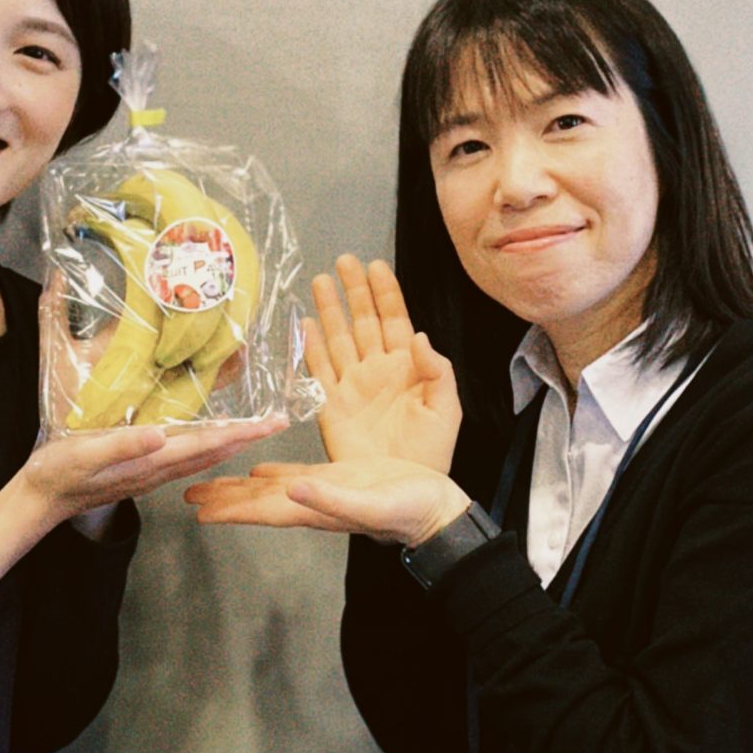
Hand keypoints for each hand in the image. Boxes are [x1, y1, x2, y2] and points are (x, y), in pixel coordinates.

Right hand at [23, 416, 286, 527]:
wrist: (42, 498)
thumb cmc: (59, 471)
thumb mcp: (86, 453)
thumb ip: (123, 445)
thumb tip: (161, 435)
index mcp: (152, 461)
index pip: (207, 445)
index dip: (241, 433)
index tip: (272, 423)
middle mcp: (158, 470)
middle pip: (213, 453)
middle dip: (246, 438)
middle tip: (278, 422)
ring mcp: (151, 474)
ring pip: (202, 458)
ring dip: (230, 443)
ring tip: (254, 429)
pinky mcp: (141, 472)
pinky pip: (185, 460)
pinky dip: (206, 447)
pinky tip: (208, 440)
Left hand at [185, 456, 470, 545]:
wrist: (440, 511)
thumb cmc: (411, 512)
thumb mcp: (372, 504)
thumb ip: (331, 500)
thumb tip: (291, 489)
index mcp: (314, 509)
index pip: (262, 510)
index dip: (230, 510)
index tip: (197, 512)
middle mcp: (312, 502)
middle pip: (257, 501)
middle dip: (224, 499)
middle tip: (188, 497)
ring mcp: (323, 490)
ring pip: (271, 487)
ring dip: (240, 487)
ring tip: (211, 485)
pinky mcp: (339, 477)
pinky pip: (296, 473)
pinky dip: (273, 471)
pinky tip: (259, 469)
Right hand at [309, 256, 460, 471]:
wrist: (408, 491)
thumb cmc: (432, 453)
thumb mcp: (447, 410)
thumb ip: (438, 372)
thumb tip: (419, 336)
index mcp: (408, 367)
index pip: (396, 319)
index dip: (386, 292)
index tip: (376, 265)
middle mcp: (378, 370)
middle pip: (363, 320)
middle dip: (354, 290)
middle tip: (344, 262)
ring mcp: (353, 386)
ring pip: (339, 338)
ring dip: (330, 310)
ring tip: (320, 281)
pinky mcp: (332, 406)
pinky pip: (319, 370)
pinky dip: (311, 347)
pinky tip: (305, 324)